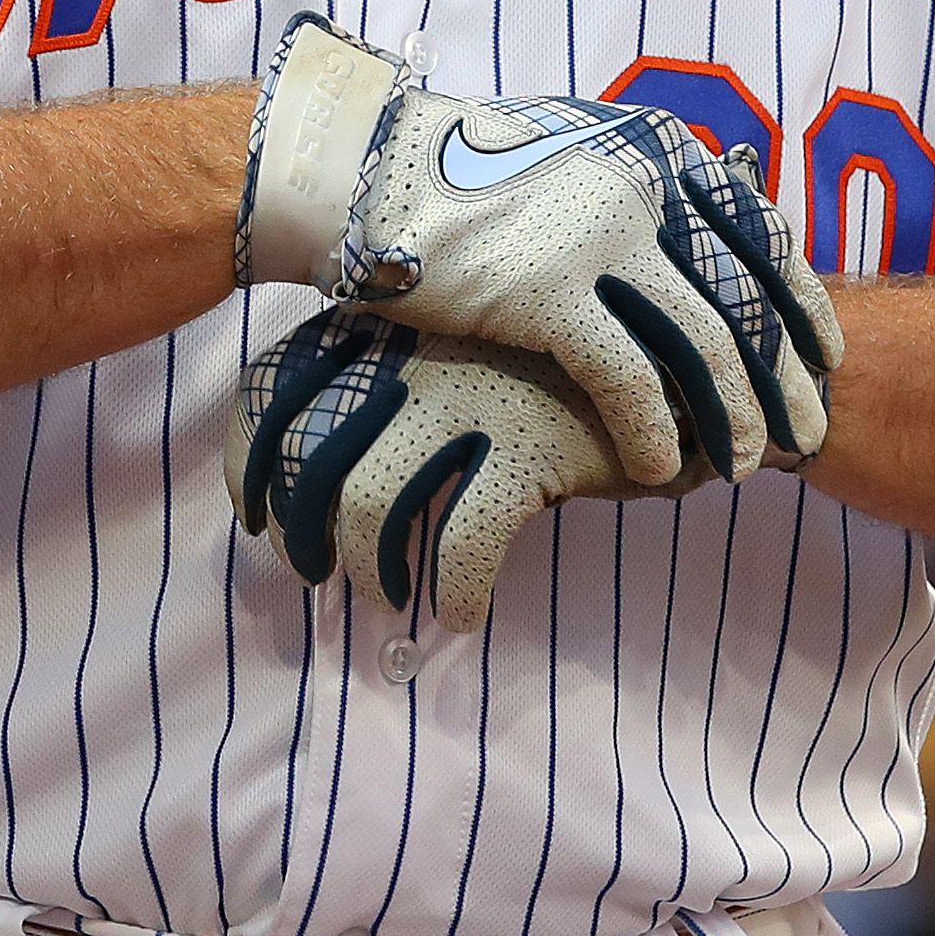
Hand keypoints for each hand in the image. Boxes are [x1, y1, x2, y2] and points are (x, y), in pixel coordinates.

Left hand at [230, 318, 697, 629]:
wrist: (685, 367)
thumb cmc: (560, 374)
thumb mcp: (466, 358)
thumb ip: (398, 388)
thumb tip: (316, 470)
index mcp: (393, 323)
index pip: (276, 382)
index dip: (250, 459)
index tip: (256, 515)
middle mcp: (420, 351)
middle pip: (306, 450)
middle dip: (299, 529)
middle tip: (318, 573)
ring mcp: (475, 395)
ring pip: (369, 503)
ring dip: (368, 570)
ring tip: (390, 597)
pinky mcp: (533, 445)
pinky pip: (461, 540)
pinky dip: (452, 590)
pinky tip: (463, 613)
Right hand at [240, 18, 842, 484]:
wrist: (368, 168)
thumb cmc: (465, 168)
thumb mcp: (576, 148)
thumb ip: (640, 182)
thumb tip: (695, 222)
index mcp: (657, 147)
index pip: (759, 233)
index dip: (799, 301)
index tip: (822, 354)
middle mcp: (644, 183)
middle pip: (744, 295)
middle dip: (784, 374)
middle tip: (810, 431)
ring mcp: (599, 234)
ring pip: (703, 342)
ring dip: (736, 413)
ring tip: (748, 466)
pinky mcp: (548, 289)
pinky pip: (628, 377)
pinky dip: (656, 430)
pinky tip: (663, 471)